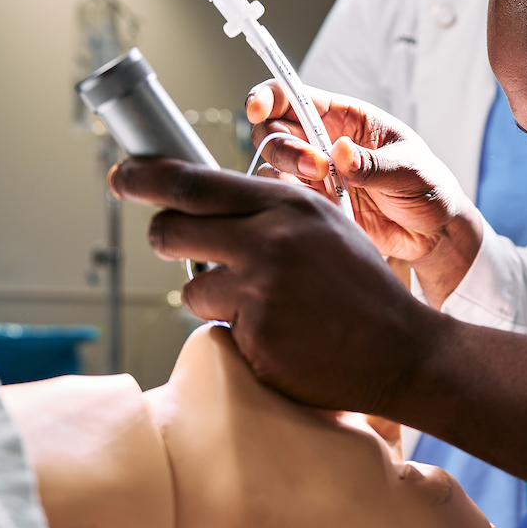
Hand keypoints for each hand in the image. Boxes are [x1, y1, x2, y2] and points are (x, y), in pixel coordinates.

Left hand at [111, 157, 526, 504]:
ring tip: (263, 306)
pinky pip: (220, 331)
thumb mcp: (327, 226)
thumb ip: (271, 210)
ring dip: (214, 299)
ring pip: (190, 290)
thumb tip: (205, 199)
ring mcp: (261, 292)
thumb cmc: (364, 289)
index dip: (143, 177)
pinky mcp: (257, 337)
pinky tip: (283, 334)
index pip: (191, 182)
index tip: (123, 177)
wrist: (404, 350)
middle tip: (182, 248)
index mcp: (287, 206)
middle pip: (169, 231)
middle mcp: (270, 242)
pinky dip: (243, 334)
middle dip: (166, 239)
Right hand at [247, 82, 482, 303]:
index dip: (268, 97)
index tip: (258, 109)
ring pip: (271, 168)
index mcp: (344, 117)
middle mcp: (321, 142)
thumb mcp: (409, 170)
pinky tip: (324, 209)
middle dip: (283, 147)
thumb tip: (340, 152)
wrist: (433, 234)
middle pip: (272, 132)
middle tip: (317, 167)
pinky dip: (290, 205)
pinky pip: (284, 202)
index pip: (292, 96)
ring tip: (327, 190)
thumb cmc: (427, 188)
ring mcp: (315, 176)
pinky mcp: (314, 207)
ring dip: (285, 176)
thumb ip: (374, 165)